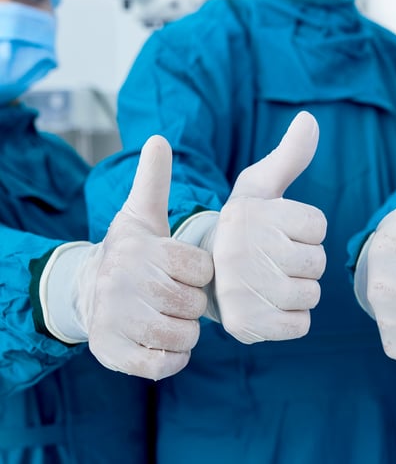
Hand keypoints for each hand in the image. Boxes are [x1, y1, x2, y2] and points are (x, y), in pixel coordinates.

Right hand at [42, 135, 213, 379]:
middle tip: (175, 296)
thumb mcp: (140, 216)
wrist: (86, 291)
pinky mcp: (113, 354)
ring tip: (170, 317)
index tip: (182, 271)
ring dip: (185, 331)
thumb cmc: (129, 252)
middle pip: (194, 305)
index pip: (201, 269)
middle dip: (192, 303)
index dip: (199, 274)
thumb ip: (154, 181)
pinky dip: (172, 357)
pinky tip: (164, 342)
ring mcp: (117, 321)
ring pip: (182, 335)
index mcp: (142, 250)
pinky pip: (164, 365)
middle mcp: (124, 284)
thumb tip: (158, 139)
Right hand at [197, 111, 326, 343]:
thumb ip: (289, 156)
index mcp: (250, 215)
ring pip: (311, 294)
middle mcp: (243, 252)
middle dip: (304, 261)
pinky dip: (293, 318)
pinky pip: (301, 325)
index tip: (279, 231)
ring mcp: (243, 291)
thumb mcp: (260, 188)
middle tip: (275, 260)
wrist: (205, 275)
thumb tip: (310, 119)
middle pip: (318, 262)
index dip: (306, 230)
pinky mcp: (247, 325)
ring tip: (272, 281)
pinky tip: (270, 305)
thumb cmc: (244, 227)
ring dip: (300, 290)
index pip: (318, 226)